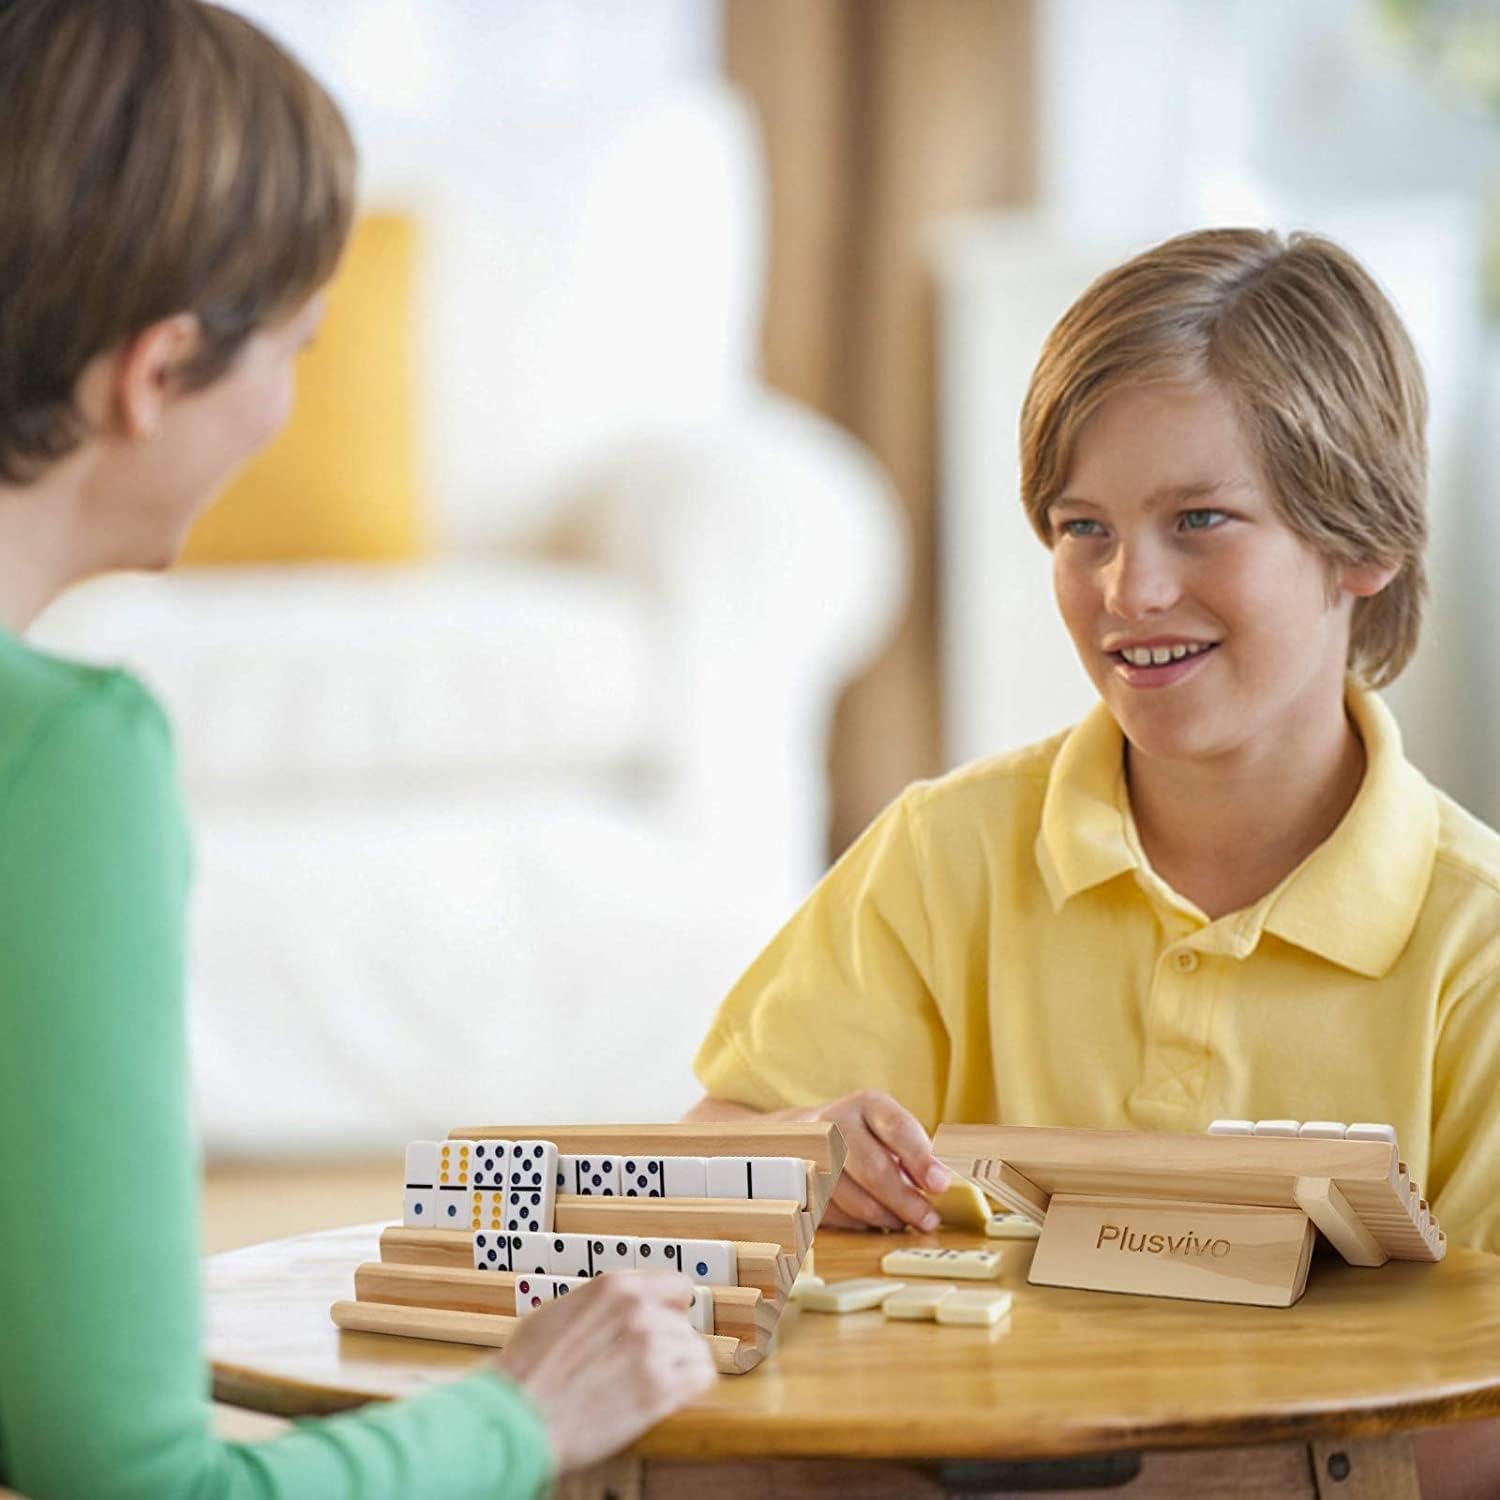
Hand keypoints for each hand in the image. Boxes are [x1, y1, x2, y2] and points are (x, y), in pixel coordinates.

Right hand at [491, 1270, 715, 1473]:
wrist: (515, 1418)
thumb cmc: (526, 1372)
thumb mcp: (561, 1311)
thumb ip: (601, 1305)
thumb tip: (621, 1307)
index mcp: (615, 1288)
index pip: (676, 1286)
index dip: (671, 1307)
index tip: (668, 1321)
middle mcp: (639, 1312)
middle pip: (683, 1323)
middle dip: (667, 1343)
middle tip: (643, 1365)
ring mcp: (652, 1350)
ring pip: (694, 1349)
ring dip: (677, 1367)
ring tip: (649, 1383)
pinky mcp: (660, 1390)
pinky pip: (701, 1377)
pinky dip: (690, 1387)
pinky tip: (670, 1395)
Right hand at [793, 1089, 949, 1231]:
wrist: (805, 1135)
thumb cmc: (865, 1137)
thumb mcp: (889, 1129)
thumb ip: (916, 1151)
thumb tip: (940, 1182)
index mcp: (867, 1105)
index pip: (897, 1128)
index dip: (921, 1159)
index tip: (941, 1185)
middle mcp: (835, 1122)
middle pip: (872, 1168)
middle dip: (904, 1200)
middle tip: (928, 1219)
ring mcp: (810, 1152)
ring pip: (851, 1196)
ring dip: (882, 1216)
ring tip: (902, 1222)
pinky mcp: (797, 1181)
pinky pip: (832, 1212)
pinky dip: (857, 1221)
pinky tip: (873, 1219)